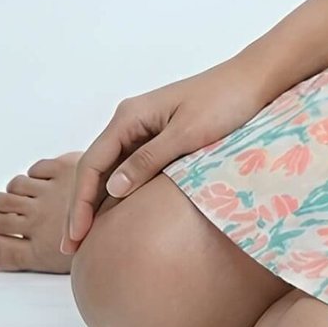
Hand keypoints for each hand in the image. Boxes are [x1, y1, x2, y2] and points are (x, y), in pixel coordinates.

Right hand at [62, 57, 283, 254]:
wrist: (254, 80)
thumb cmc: (225, 102)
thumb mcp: (188, 134)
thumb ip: (149, 160)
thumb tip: (112, 189)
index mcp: (129, 116)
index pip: (92, 165)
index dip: (80, 203)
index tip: (76, 236)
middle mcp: (130, 120)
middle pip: (94, 169)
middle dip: (81, 208)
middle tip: (73, 247)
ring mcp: (144, 127)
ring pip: (110, 169)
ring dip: (96, 202)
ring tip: (87, 237)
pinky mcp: (160, 135)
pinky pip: (130, 166)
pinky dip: (118, 191)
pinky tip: (116, 213)